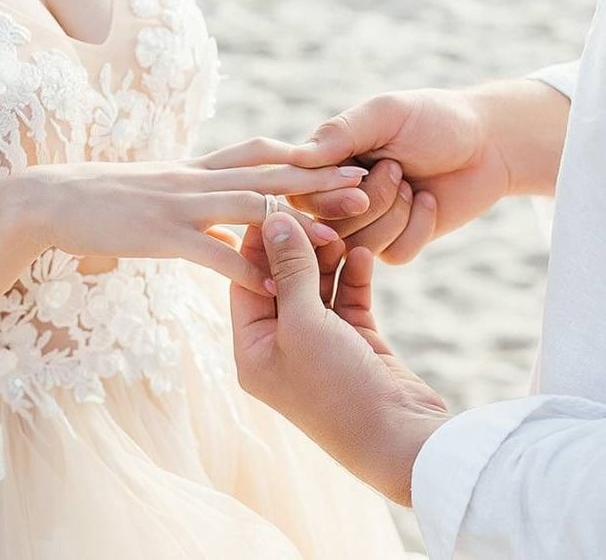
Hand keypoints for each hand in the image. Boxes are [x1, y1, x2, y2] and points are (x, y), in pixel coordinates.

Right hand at [23, 138, 367, 293]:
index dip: (305, 156)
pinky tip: (272, 285)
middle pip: (270, 175)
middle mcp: (197, 179)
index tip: (343, 160)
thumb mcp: (162, 189)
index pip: (262, 154)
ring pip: (249, 208)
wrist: (53, 199)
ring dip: (295, 225)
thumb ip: (201, 197)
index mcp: (200, 168)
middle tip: (366, 185)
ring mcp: (180, 205)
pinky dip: (244, 268)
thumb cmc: (108, 197)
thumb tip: (233, 212)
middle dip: (319, 181)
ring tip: (338, 238)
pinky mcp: (160, 234)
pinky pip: (211, 251)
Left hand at [231, 212, 448, 505]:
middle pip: (282, 281)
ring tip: (341, 234)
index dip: (259, 244)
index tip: (277, 208)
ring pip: (317, 286)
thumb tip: (273, 220)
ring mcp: (319, 344)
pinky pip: (347, 298)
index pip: (246, 281)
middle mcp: (281, 345)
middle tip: (318, 220)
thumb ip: (290, 269)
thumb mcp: (304, 324)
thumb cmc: (338, 389)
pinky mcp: (354, 341)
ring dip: (329, 259)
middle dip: (299, 249)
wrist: (401, 440)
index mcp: (253, 349)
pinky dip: (353, 276)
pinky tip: (363, 255)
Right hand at [288, 80, 568, 262]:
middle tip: (398, 169)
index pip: (300, 196)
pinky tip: (428, 201)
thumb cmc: (433, 119)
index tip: (362, 173)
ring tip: (413, 184)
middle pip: (328, 225)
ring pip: (360, 245)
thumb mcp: (385, 115)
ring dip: (396, 212)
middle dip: (372, 198)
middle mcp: (336, 198)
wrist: (488, 143)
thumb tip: (295, 158)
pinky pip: (393, 254)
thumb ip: (339, 134)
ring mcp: (365, 226)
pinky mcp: (395, 246)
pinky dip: (417, 226)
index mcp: (325, 165)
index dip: (328, 195)